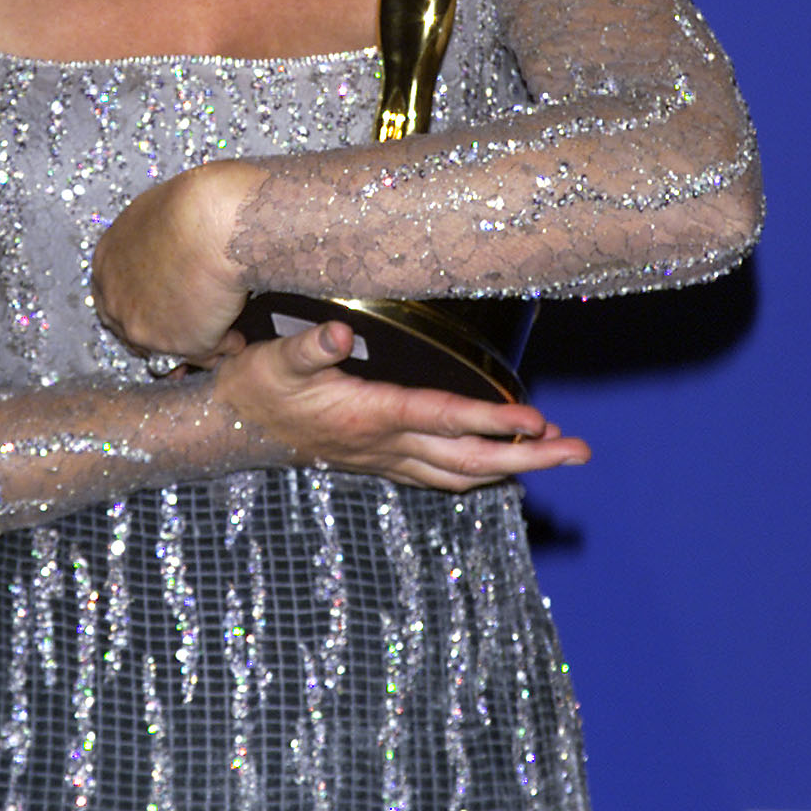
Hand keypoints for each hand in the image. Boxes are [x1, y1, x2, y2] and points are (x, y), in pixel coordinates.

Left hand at [93, 160, 265, 361]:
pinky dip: (224, 344)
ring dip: (199, 340)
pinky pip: (204, 353)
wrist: (216, 221)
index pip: (116, 296)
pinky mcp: (176, 344)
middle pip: (135, 330)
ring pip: (171, 346)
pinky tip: (237, 334)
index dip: (144, 306)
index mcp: (108, 260)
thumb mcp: (160, 213)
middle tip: (197, 330)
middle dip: (167, 332)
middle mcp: (115, 297)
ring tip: (227, 331)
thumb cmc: (199, 203)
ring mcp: (141, 325)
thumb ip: (157, 240)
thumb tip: (176, 247)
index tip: (168, 310)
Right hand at [213, 319, 590, 492]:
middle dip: (530, 458)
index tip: (538, 421)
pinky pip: (441, 476)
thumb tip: (337, 334)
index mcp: (371, 416)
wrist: (231, 427)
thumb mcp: (276, 359)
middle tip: (580, 451)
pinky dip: (478, 472)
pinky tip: (500, 464)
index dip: (493, 420)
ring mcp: (386, 460)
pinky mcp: (380, 463)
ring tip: (556, 452)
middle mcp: (387, 446)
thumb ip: (309, 347)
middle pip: (471, 460)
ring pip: (462, 473)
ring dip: (512, 466)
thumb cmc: (257, 387)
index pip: (445, 419)